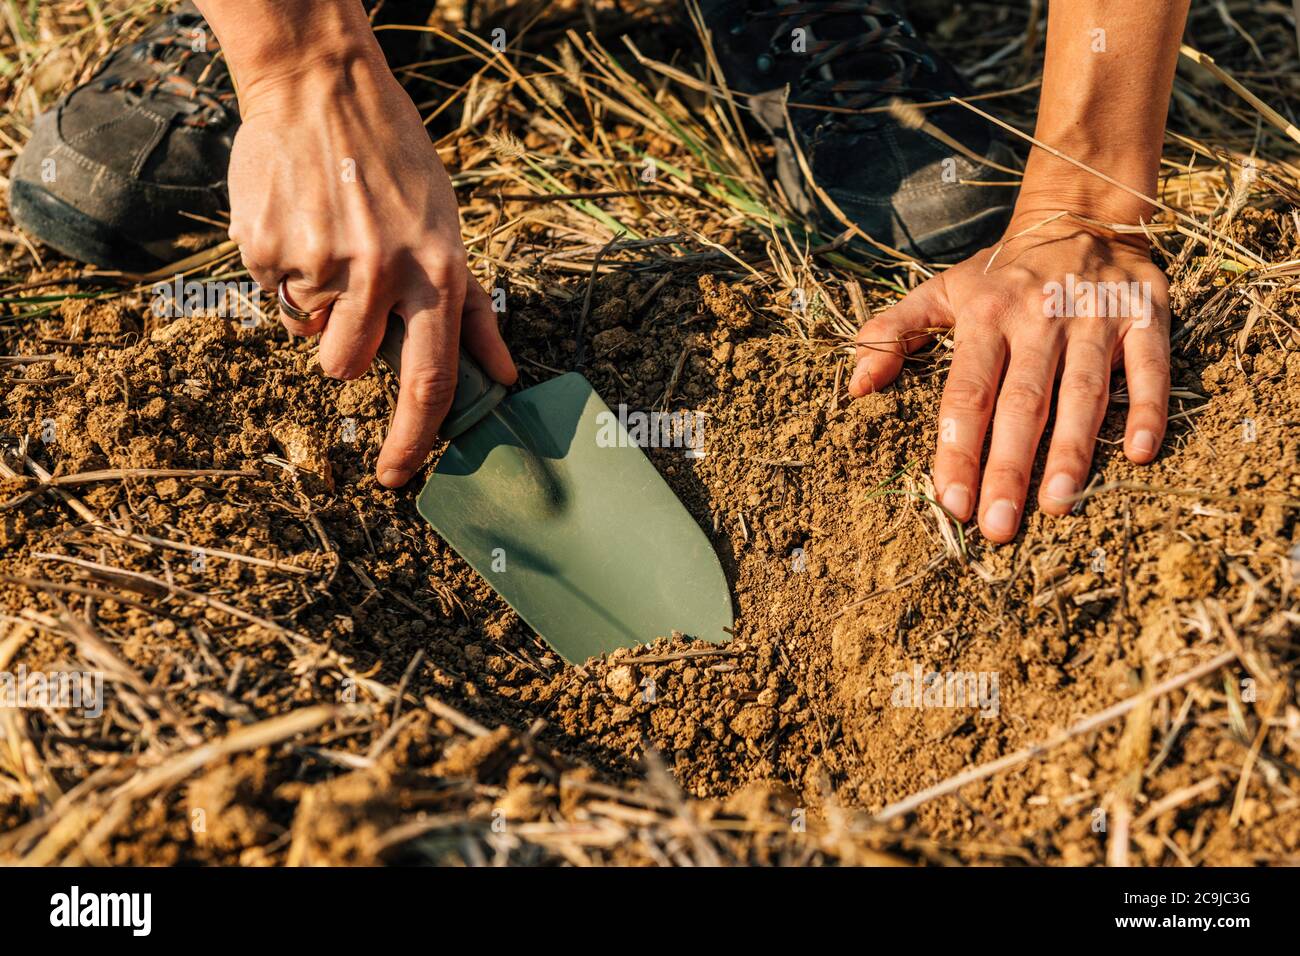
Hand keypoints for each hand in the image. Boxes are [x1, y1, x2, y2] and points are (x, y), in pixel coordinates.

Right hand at [226, 47, 515, 487]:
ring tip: (330, 245)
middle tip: (353, 289)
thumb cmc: (398, 166)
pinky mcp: (266, 244)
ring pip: (306, 331)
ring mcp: (320, 259)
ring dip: (314, 306)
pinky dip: (283, 266)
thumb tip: (505, 377)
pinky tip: (301, 219)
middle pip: (347, 366)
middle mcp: (381, 272)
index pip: (430, 382)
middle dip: (344, 348)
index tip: (399, 479)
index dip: (414, 441)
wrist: (323, 88)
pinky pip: (270, 289)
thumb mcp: (452, 232)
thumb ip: (475, 313)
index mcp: (436, 273)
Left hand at [848, 217, 1169, 542]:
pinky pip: (1149, 366)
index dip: (958, 450)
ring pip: (1082, 392)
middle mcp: (1038, 320)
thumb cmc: (1001, 274)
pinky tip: (1140, 454)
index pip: (966, 394)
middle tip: (998, 527)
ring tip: (1058, 506)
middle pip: (1021, 404)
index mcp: (985, 317)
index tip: (951, 503)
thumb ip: (892, 333)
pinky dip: (1148, 408)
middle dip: (1008, 468)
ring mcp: (1093, 319)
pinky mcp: (1145, 316)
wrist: (1081, 214)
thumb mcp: (942, 292)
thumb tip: (855, 387)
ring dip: (1072, 451)